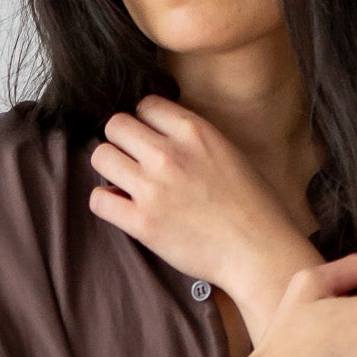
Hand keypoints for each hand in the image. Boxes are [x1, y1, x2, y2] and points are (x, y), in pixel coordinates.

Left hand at [88, 94, 306, 295]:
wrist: (258, 251)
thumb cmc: (251, 205)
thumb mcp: (227, 151)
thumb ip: (191, 138)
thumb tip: (156, 137)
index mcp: (194, 130)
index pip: (145, 105)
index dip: (145, 123)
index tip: (152, 141)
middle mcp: (169, 154)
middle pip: (115, 126)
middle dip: (122, 142)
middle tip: (134, 163)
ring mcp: (153, 188)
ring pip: (101, 157)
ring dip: (110, 170)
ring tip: (127, 184)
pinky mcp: (142, 223)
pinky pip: (98, 200)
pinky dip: (106, 202)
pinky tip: (123, 207)